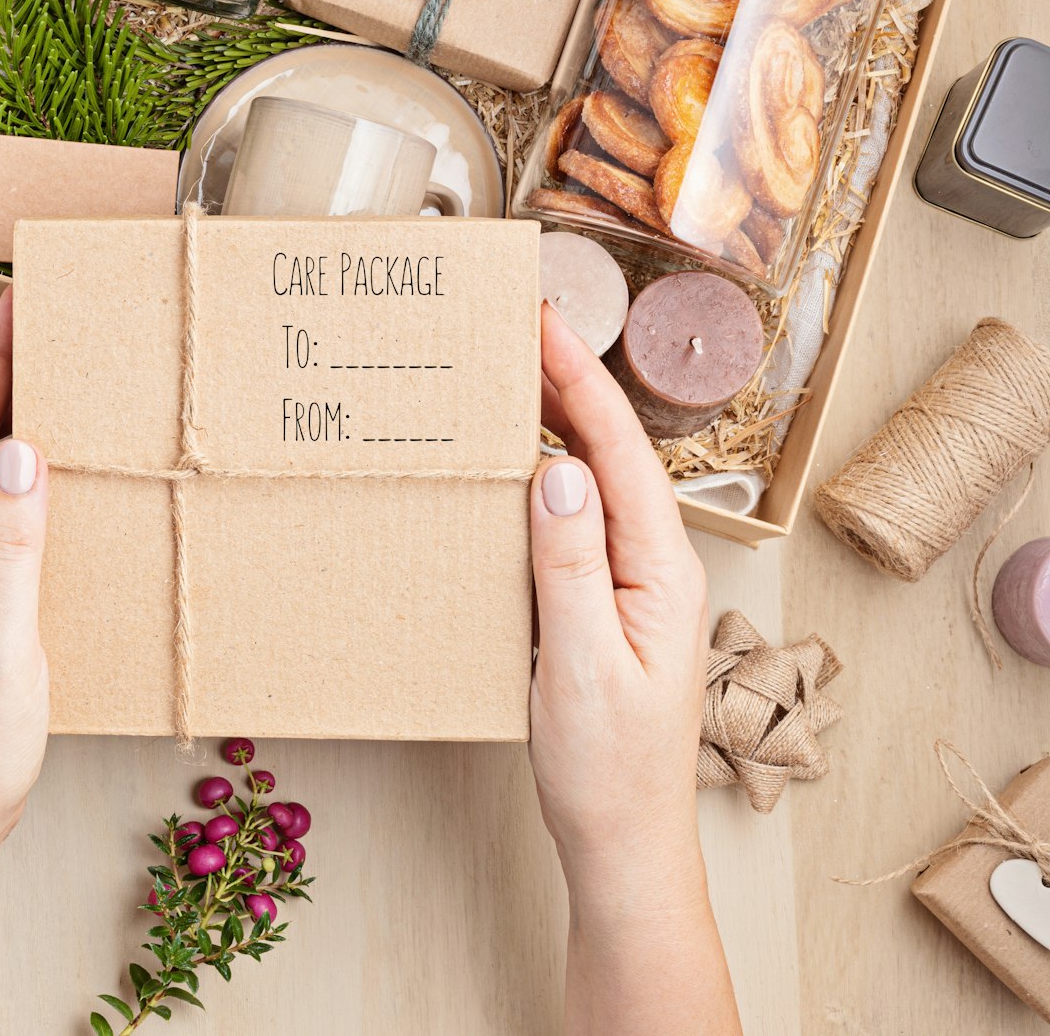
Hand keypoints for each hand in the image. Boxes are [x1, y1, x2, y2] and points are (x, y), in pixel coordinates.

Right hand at [530, 300, 706, 874]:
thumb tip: (555, 476)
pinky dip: (538, 482)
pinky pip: (571, 526)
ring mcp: (628, 587)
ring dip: (554, 427)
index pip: (618, 454)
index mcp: (660, 572)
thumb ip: (570, 567)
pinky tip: (509, 472)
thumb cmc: (607, 768)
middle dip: (568, 385)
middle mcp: (651, 568)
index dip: (581, 382)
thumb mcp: (581, 665)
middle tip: (517, 327)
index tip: (544, 324)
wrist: (622, 844)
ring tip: (510, 377)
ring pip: (590, 485)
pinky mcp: (600, 608)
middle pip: (610, 455)